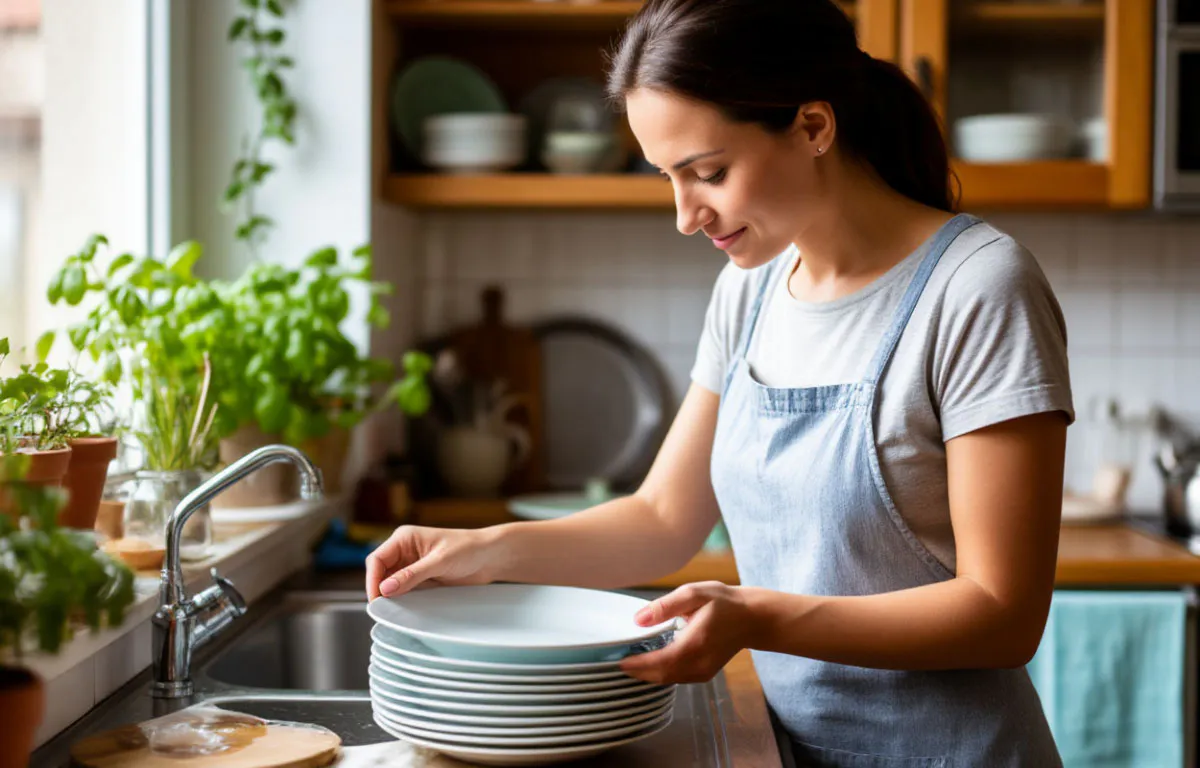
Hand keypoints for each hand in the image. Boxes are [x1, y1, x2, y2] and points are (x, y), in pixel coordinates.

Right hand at [365, 525, 505, 599]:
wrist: (490, 557)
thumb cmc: (468, 549)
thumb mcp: (439, 562)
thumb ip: (412, 575)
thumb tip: (386, 589)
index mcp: (404, 538)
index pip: (377, 559)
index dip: (373, 579)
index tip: (377, 598)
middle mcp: (404, 551)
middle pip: (380, 572)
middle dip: (379, 589)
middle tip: (383, 609)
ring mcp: (411, 565)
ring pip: (389, 583)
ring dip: (390, 596)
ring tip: (393, 611)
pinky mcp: (421, 578)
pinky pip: (404, 590)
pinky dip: (402, 600)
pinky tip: (405, 608)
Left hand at [619, 582, 758, 684]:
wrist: (752, 618)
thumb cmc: (724, 603)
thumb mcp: (694, 594)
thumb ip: (665, 606)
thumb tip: (638, 620)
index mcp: (695, 644)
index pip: (659, 662)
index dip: (637, 664)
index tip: (618, 660)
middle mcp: (699, 664)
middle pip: (660, 675)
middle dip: (638, 671)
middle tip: (617, 660)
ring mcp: (703, 672)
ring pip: (667, 679)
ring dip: (647, 673)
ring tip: (630, 659)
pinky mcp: (704, 674)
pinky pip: (676, 678)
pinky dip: (660, 672)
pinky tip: (650, 661)